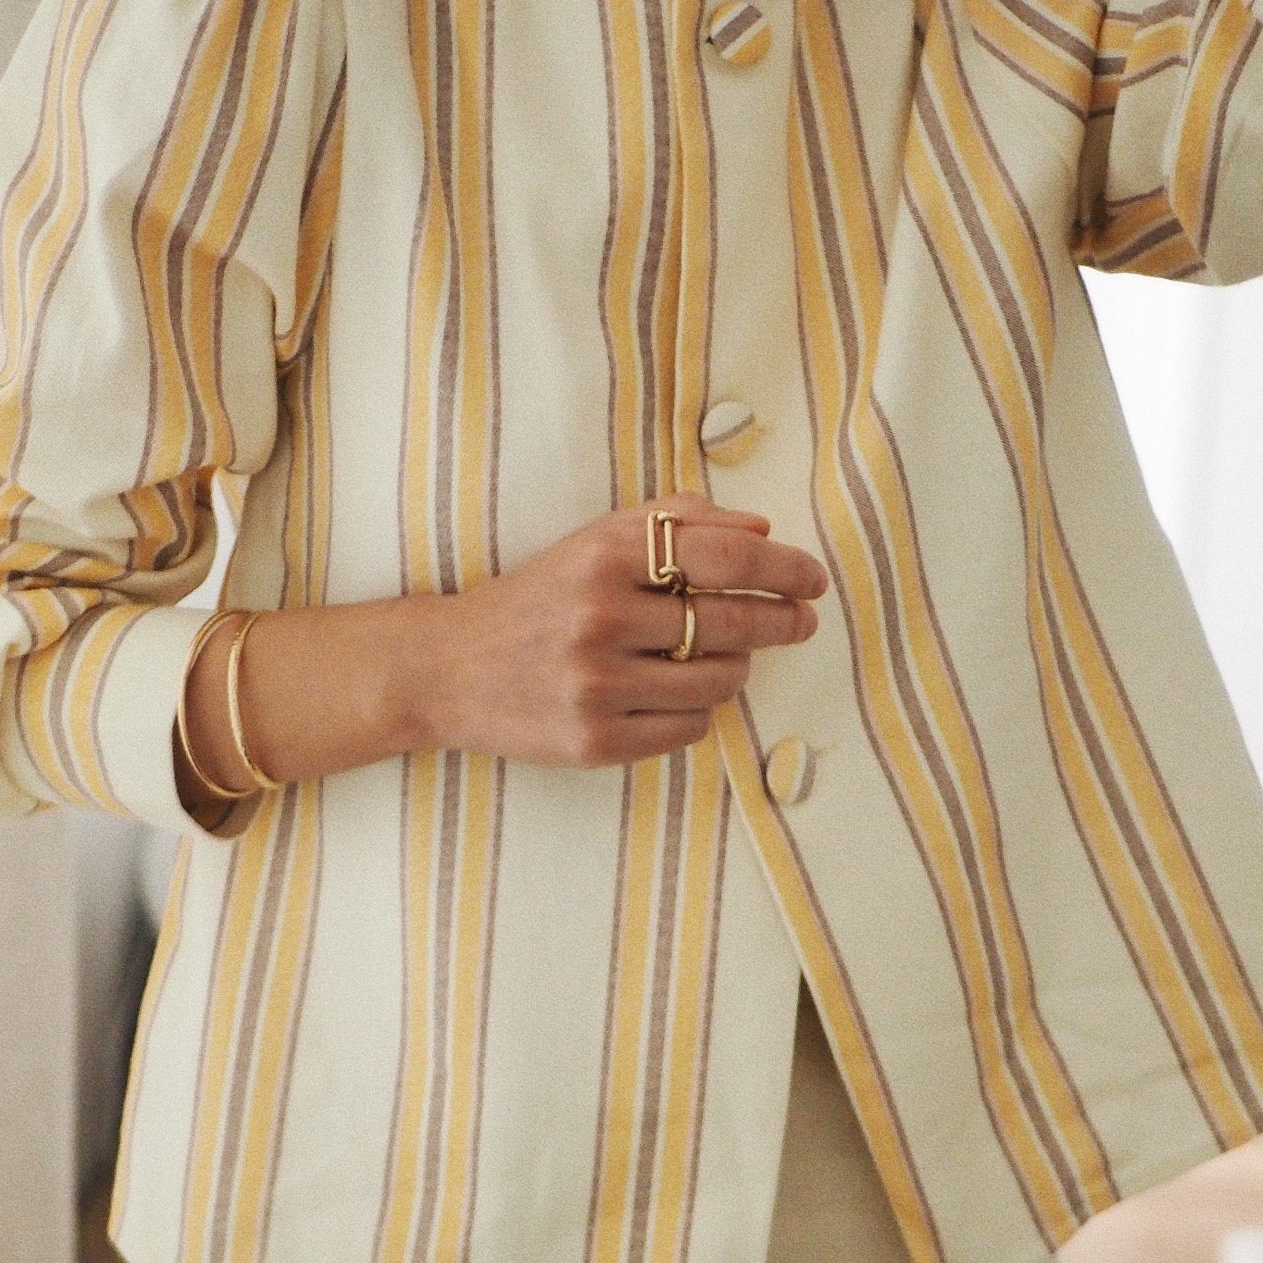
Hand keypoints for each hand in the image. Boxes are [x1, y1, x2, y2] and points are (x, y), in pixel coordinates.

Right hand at [412, 491, 829, 767]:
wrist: (449, 669)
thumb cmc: (538, 597)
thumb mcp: (594, 540)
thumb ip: (675, 520)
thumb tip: (762, 526)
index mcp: (605, 557)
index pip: (724, 556)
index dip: (783, 566)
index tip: (812, 580)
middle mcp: (600, 619)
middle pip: (732, 621)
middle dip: (781, 621)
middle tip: (801, 621)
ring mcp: (597, 687)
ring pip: (718, 681)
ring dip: (736, 667)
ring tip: (723, 656)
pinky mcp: (594, 742)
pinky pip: (688, 728)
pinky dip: (697, 710)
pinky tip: (677, 693)